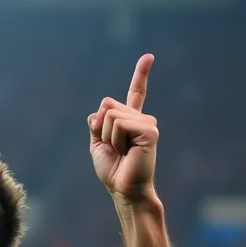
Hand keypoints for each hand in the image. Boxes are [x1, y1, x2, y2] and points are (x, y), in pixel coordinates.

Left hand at [88, 54, 158, 201]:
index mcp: (131, 121)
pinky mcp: (149, 130)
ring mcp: (147, 123)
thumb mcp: (97, 145)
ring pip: (111, 115)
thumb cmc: (113, 172)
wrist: (123, 190)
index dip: (141, 75)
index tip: (149, 57)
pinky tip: (126, 151)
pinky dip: (115, 139)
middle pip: (107, 104)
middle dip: (101, 128)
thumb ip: (96, 126)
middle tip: (115, 149)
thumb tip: (96, 113)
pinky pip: (118, 124)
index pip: (136, 93)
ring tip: (121, 152)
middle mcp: (142, 119)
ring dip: (108, 136)